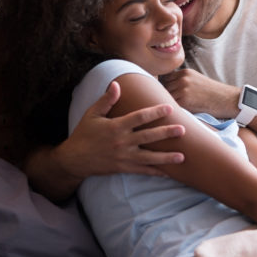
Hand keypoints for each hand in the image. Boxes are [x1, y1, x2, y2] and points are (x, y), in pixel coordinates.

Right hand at [55, 81, 185, 178]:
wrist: (74, 159)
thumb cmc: (84, 133)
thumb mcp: (92, 114)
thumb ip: (106, 100)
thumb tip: (116, 84)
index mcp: (116, 126)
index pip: (139, 117)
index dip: (155, 112)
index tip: (169, 108)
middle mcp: (122, 142)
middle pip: (148, 136)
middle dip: (166, 133)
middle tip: (183, 129)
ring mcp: (124, 156)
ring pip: (149, 157)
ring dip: (166, 157)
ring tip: (182, 156)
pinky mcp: (123, 168)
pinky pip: (142, 170)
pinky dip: (155, 172)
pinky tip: (168, 173)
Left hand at [159, 68, 239, 117]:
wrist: (226, 99)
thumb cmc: (213, 93)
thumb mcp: (197, 81)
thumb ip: (183, 82)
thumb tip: (167, 90)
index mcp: (185, 72)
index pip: (165, 79)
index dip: (165, 88)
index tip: (166, 95)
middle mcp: (182, 78)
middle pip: (163, 88)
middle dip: (164, 96)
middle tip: (166, 105)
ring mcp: (182, 88)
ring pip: (165, 97)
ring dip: (167, 104)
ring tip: (170, 111)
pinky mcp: (184, 100)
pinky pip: (171, 106)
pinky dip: (172, 110)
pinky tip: (175, 114)